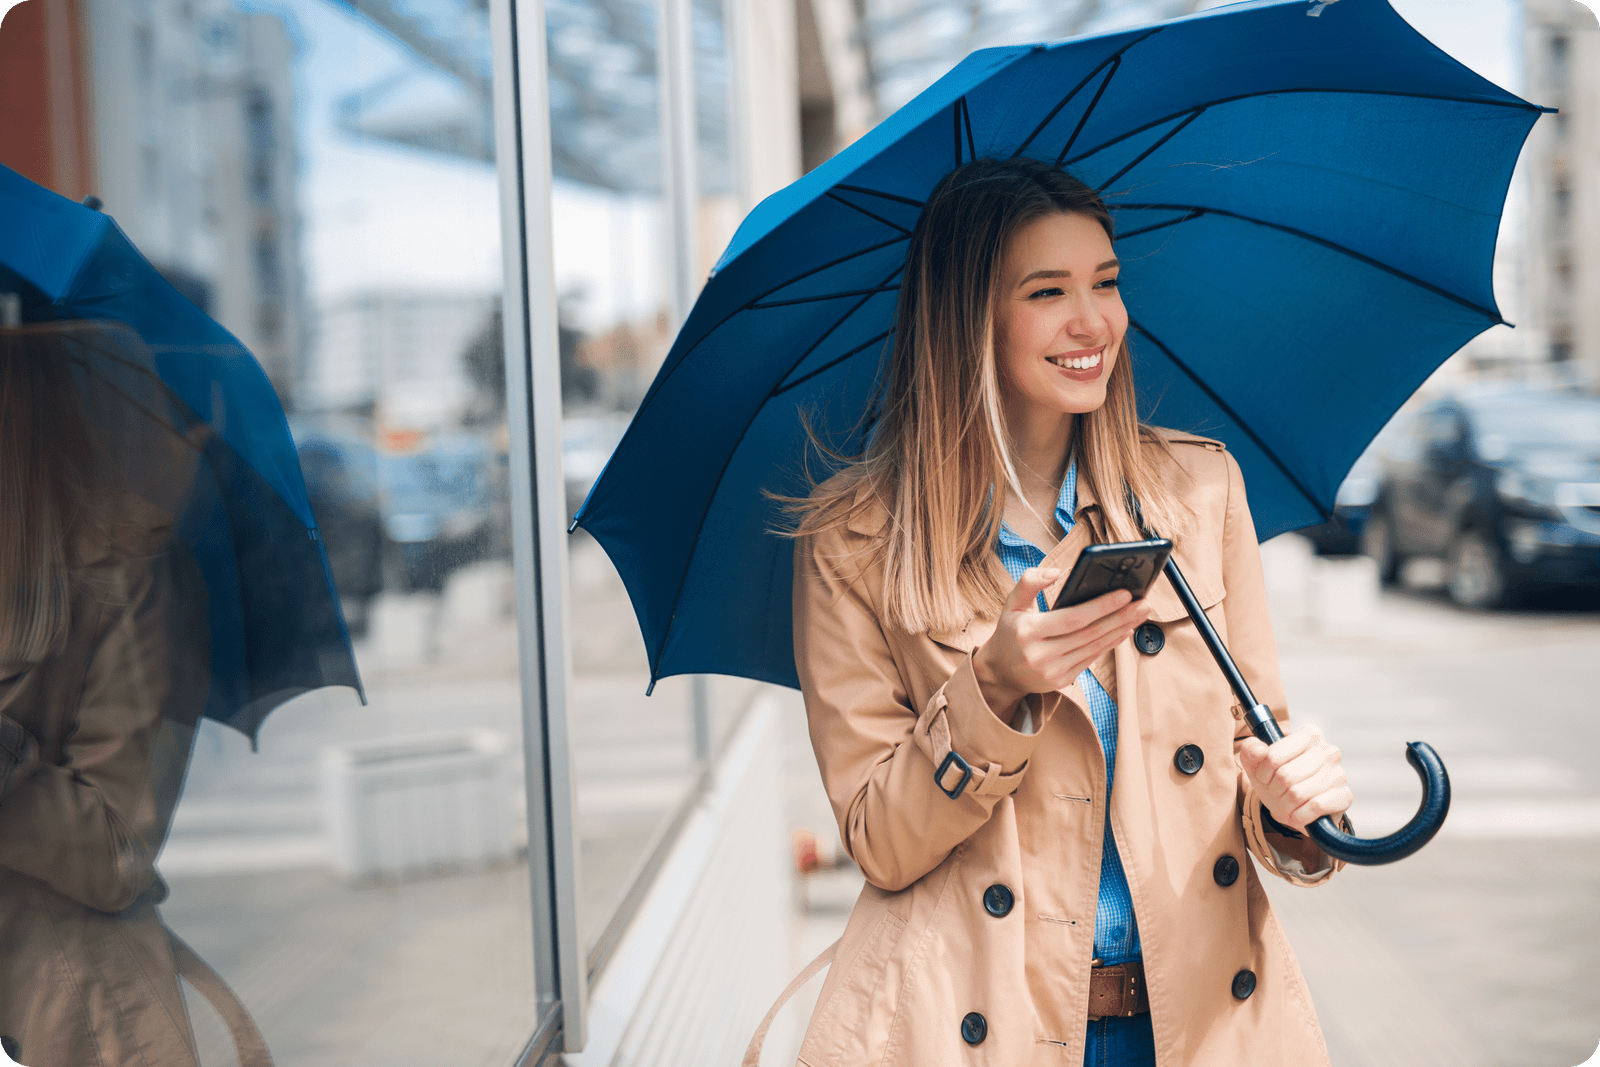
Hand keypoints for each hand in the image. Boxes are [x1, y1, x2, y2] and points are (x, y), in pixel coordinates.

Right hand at [972, 567, 1151, 718]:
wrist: (1000, 672)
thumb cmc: (1011, 632)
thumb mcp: (1012, 603)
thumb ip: (1030, 581)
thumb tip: (1058, 571)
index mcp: (1028, 632)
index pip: (1072, 618)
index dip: (1100, 606)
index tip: (1124, 593)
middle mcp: (1040, 655)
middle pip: (1089, 634)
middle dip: (1120, 617)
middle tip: (1144, 603)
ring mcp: (1052, 671)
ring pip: (1094, 648)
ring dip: (1120, 630)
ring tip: (1140, 614)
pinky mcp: (1061, 681)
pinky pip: (1091, 659)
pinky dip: (1110, 644)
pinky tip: (1123, 631)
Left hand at [1237, 724, 1352, 832]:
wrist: (1294, 807)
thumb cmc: (1275, 779)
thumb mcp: (1256, 762)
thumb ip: (1251, 749)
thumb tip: (1260, 750)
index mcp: (1310, 735)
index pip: (1273, 756)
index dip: (1263, 772)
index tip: (1265, 775)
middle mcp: (1329, 750)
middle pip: (1285, 776)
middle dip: (1274, 790)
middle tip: (1277, 791)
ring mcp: (1339, 773)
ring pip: (1298, 793)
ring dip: (1286, 805)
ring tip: (1288, 802)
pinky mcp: (1345, 796)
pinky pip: (1316, 807)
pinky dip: (1300, 815)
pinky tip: (1300, 813)